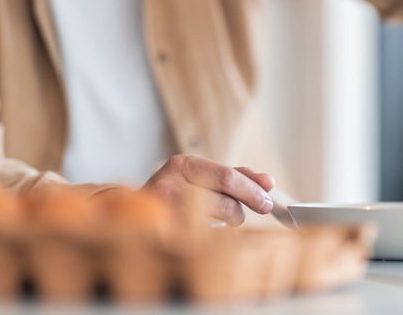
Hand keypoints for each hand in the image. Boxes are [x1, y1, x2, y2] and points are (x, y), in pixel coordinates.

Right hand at [141, 154, 274, 226]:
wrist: (133, 213)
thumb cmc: (177, 192)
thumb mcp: (202, 176)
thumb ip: (235, 176)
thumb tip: (269, 181)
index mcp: (182, 164)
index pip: (227, 176)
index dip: (252, 189)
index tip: (268, 199)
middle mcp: (170, 184)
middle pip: (225, 200)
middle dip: (246, 207)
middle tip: (261, 208)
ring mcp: (165, 211)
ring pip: (217, 221)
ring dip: (230, 221)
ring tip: (224, 217)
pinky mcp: (164, 235)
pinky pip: (204, 238)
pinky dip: (214, 235)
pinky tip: (208, 229)